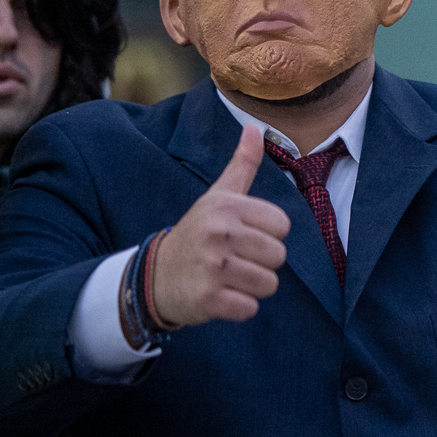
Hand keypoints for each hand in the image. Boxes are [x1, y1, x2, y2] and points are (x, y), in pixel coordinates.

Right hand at [151, 125, 291, 325]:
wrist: (154, 276)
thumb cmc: (197, 233)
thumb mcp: (216, 197)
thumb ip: (242, 165)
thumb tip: (254, 127)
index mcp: (226, 207)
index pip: (283, 226)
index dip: (268, 235)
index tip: (242, 236)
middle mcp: (218, 233)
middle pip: (279, 256)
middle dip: (262, 263)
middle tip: (234, 260)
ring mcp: (211, 267)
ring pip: (269, 284)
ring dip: (252, 287)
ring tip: (228, 277)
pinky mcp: (207, 299)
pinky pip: (250, 308)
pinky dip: (239, 307)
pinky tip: (220, 295)